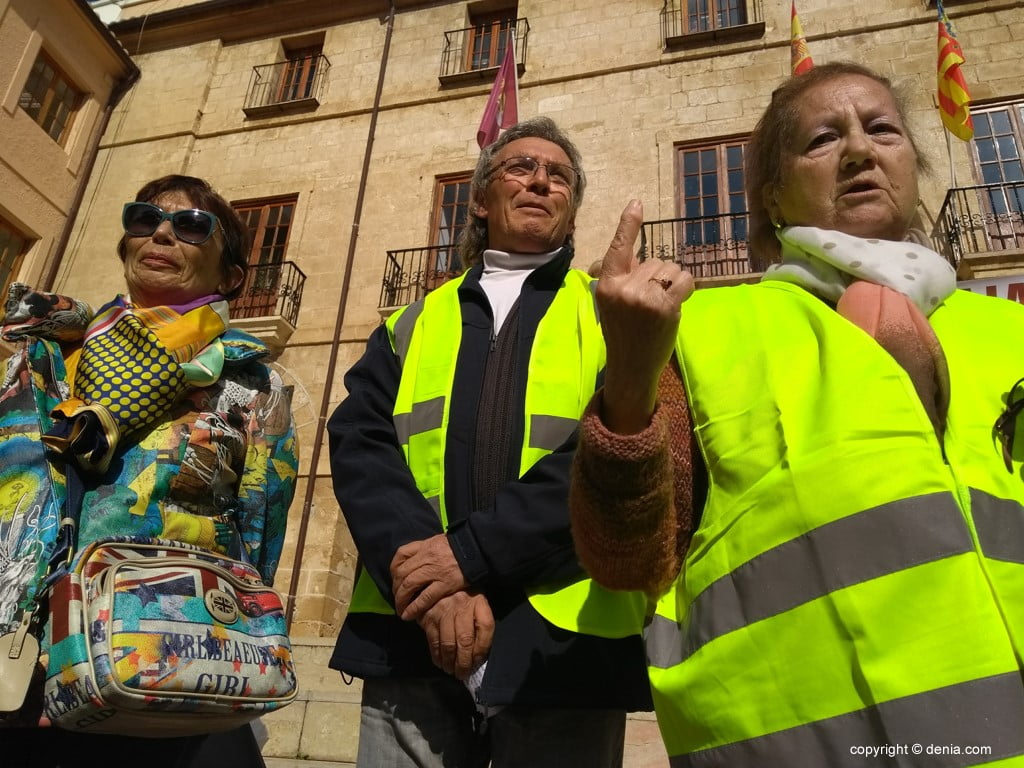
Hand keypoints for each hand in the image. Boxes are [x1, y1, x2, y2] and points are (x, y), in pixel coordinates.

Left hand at [391, 534, 468, 619]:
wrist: (478, 548)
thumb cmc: (460, 545)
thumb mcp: (439, 540)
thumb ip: (425, 548)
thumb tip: (412, 560)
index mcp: (425, 546)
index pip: (401, 555)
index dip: (394, 569)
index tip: (395, 579)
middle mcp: (427, 558)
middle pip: (402, 573)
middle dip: (396, 588)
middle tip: (397, 599)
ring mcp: (435, 571)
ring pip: (410, 585)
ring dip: (401, 600)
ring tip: (400, 609)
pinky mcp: (445, 584)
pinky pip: (425, 598)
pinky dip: (414, 607)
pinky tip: (409, 615)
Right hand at [417, 590, 494, 679]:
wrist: (439, 578)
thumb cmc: (463, 595)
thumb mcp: (477, 602)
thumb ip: (480, 623)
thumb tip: (479, 654)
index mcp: (478, 601)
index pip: (486, 627)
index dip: (483, 648)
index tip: (478, 662)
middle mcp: (461, 605)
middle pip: (465, 640)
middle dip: (464, 662)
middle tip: (463, 674)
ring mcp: (443, 610)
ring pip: (448, 644)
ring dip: (449, 663)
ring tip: (452, 671)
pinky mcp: (428, 616)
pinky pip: (433, 641)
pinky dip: (436, 656)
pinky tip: (440, 663)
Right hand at [596, 200, 693, 433]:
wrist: (631, 365)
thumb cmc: (621, 331)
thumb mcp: (610, 302)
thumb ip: (621, 277)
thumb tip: (635, 256)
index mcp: (607, 285)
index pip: (618, 249)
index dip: (629, 225)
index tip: (636, 203)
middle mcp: (625, 288)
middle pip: (654, 261)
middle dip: (657, 277)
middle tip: (647, 304)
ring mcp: (646, 297)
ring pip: (671, 269)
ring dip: (672, 283)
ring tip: (659, 307)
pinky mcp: (666, 307)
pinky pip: (684, 281)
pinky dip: (685, 288)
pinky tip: (676, 303)